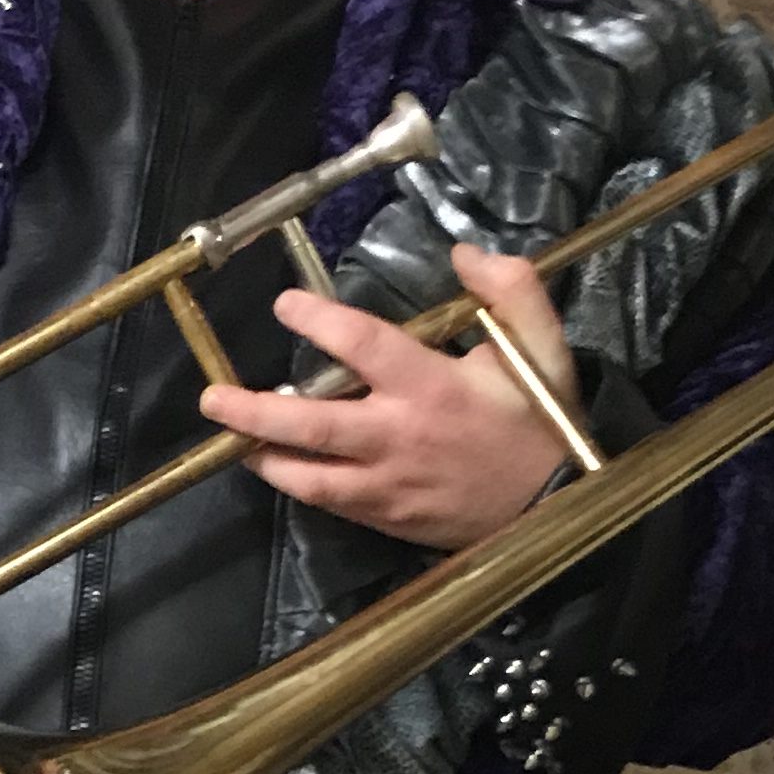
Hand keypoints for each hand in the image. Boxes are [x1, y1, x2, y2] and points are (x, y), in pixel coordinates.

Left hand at [197, 244, 584, 548]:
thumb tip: (463, 253)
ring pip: (309, 478)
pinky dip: (302, 487)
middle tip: (212, 398)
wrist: (561, 505)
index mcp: (430, 387)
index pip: (359, 346)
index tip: (285, 305)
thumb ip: (510, 288)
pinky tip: (284, 470)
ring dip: (265, 459)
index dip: (316, 321)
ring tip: (235, 440)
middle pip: (309, 425)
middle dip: (253, 411)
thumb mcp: (542, 345)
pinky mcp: (389, 520)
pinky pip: (333, 505)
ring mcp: (389, 486)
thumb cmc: (543, 420)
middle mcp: (398, 437)